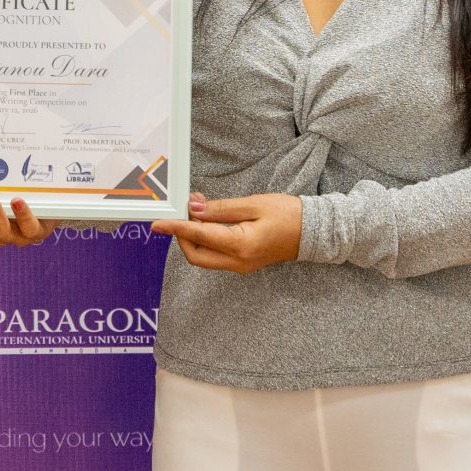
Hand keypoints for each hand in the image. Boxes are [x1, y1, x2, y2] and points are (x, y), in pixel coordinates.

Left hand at [149, 193, 301, 274]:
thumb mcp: (252, 204)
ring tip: (196, 211)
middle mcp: (238, 262)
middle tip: (181, 212)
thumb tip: (193, 209)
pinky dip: (206, 241)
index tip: (157, 223)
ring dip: (193, 238)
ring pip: (204, 257)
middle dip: (182, 236)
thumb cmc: (288, 214)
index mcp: (241, 246)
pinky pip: (216, 256)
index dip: (175, 228)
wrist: (314, 232)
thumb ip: (220, 209)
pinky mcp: (243, 264)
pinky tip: (207, 222)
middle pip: (196, 255)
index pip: (199, 236)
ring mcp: (241, 266)